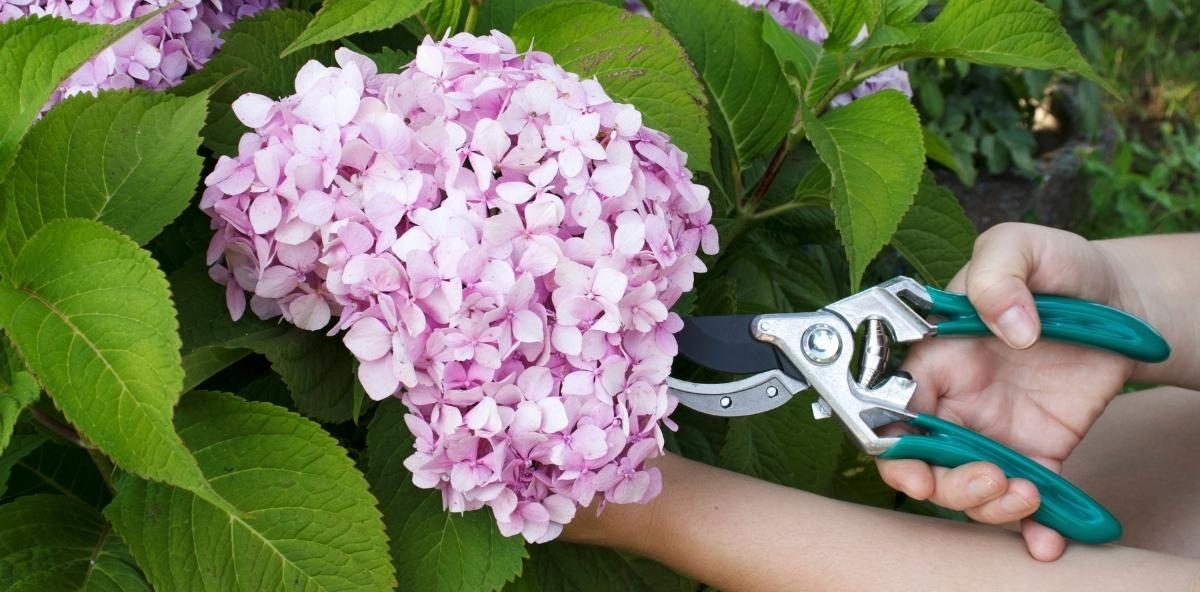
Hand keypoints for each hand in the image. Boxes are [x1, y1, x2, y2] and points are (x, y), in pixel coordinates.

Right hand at [878, 223, 1139, 561]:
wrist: (1123, 298)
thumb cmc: (1059, 267)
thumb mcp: (1023, 245)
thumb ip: (999, 272)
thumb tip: (1007, 325)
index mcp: (936, 354)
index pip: (889, 403)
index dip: (890, 438)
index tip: (911, 459)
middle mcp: (955, 399)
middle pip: (918, 458)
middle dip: (939, 482)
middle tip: (983, 479)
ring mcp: (994, 430)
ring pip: (963, 486)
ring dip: (983, 505)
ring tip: (1024, 494)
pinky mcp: (1038, 452)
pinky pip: (1026, 500)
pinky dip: (1033, 528)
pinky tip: (1047, 537)